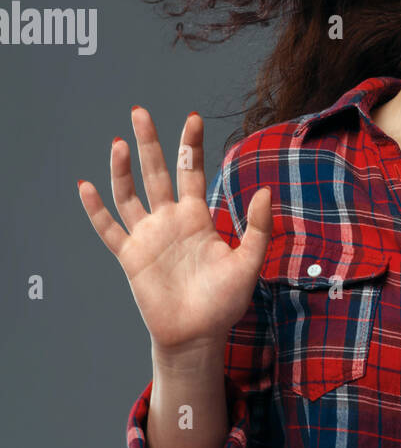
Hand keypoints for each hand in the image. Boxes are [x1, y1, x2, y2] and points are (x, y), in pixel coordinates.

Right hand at [77, 106, 272, 353]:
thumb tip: (266, 190)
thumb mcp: (249, 262)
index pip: (192, 171)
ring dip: (122, 169)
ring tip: (120, 142)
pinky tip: (86, 186)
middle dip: (149, 143)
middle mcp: (169, 221)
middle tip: (140, 111)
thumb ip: (257, 227)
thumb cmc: (225, 301)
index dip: (191, 144)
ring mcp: (148, 237)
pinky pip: (109, 229)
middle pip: (156, 172)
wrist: (198, 336)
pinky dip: (96, 209)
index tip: (193, 117)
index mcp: (197, 217)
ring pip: (130, 194)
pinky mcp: (130, 257)